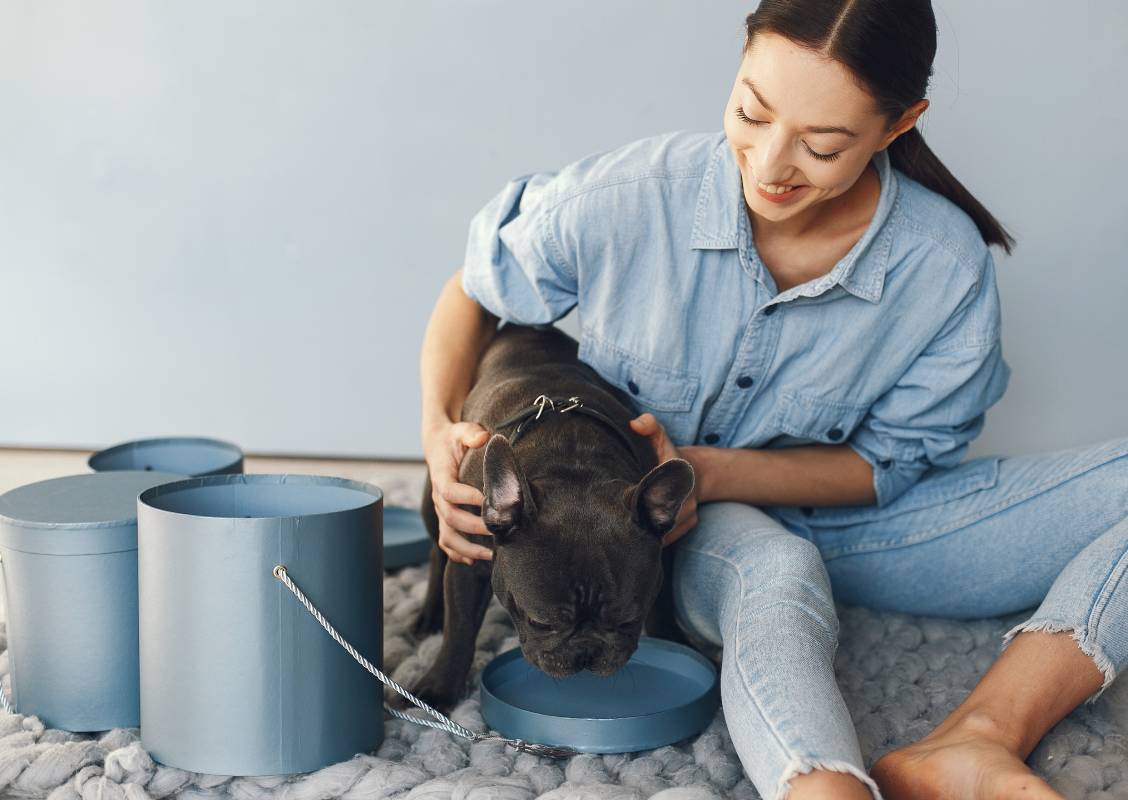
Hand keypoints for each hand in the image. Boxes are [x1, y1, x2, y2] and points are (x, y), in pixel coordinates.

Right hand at [422, 420, 493, 565]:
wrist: (438, 446)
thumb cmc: (454, 438)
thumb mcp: (462, 430)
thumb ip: (471, 433)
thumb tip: (484, 437)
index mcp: (441, 475)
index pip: (450, 491)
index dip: (467, 498)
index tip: (488, 502)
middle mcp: (439, 496)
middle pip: (451, 517)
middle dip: (475, 527)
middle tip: (498, 531)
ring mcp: (441, 510)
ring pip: (447, 536)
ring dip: (467, 549)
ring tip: (491, 555)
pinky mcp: (445, 517)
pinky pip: (446, 541)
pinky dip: (458, 554)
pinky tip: (475, 562)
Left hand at [628, 413, 701, 546]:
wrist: (693, 471)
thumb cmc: (667, 453)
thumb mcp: (658, 436)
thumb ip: (648, 425)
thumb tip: (635, 424)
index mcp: (678, 473)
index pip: (657, 491)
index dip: (640, 500)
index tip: (624, 503)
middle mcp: (687, 496)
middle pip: (659, 516)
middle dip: (639, 520)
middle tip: (616, 522)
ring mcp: (690, 513)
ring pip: (664, 530)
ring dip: (645, 532)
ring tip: (623, 531)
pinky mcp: (689, 524)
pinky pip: (669, 536)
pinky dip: (653, 537)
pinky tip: (636, 537)